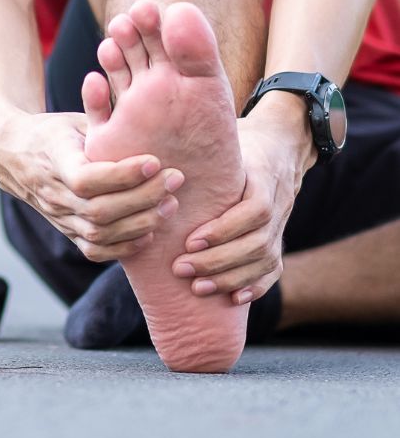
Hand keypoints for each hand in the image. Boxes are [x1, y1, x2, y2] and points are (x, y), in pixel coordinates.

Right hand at [0, 110, 184, 261]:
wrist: (14, 156)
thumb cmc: (53, 133)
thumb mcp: (73, 120)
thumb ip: (98, 115)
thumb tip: (121, 87)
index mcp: (53, 160)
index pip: (86, 179)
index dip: (123, 175)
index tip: (155, 162)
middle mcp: (53, 194)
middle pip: (99, 210)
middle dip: (143, 198)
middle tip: (175, 180)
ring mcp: (58, 217)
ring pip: (100, 233)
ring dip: (140, 222)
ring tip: (170, 204)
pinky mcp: (66, 232)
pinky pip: (95, 250)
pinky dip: (125, 247)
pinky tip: (150, 231)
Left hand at [170, 100, 313, 304]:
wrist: (282, 144)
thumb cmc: (239, 141)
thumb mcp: (225, 139)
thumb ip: (199, 149)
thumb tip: (154, 156)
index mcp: (264, 177)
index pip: (253, 211)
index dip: (224, 229)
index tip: (191, 241)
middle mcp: (280, 203)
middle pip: (256, 242)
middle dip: (218, 260)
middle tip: (181, 269)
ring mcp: (282, 224)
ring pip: (265, 259)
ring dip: (230, 277)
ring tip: (197, 287)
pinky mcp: (279, 238)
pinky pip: (274, 269)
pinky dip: (255, 286)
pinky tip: (232, 299)